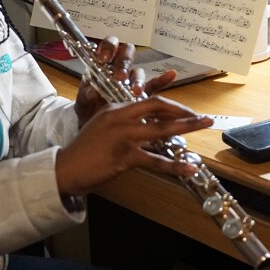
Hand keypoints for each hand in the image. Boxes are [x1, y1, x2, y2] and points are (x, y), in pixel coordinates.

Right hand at [56, 96, 213, 195]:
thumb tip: (152, 126)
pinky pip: (154, 160)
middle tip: (203, 118)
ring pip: (161, 130)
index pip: (150, 100)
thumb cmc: (86, 150)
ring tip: (203, 127)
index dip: (172, 105)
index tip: (187, 112)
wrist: (65, 168)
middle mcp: (121, 117)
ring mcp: (123, 136)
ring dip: (187, 128)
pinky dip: (173, 166)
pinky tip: (188, 169)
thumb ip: (125, 122)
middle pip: (159, 108)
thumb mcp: (103, 126)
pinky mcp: (123, 156)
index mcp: (117, 107)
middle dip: (184, 112)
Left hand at [74, 36, 177, 124]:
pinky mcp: (143, 95)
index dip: (108, 48)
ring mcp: (132, 82)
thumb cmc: (88, 114)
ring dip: (137, 79)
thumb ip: (85, 97)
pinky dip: (163, 79)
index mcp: (103, 66)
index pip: (109, 46)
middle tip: (120, 77)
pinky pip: (155, 85)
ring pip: (138, 72)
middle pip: (127, 54)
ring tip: (136, 92)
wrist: (96, 133)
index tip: (105, 59)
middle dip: (124, 63)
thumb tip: (92, 90)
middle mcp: (119, 70)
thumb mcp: (82, 106)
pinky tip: (171, 74)